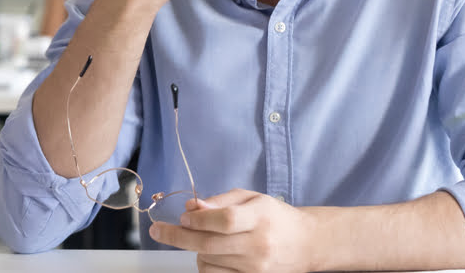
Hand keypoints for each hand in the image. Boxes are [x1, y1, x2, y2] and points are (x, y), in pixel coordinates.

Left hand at [149, 189, 315, 272]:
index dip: (199, 219)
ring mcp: (256, 268)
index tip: (183, 216)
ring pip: (208, 261)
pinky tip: (209, 256)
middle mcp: (259, 244)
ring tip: (203, 240)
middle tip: (158, 230)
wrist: (306, 244)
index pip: (224, 220)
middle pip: (209, 244)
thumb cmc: (275, 216)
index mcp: (261, 216)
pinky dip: (205, 266)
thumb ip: (221, 201)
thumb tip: (191, 207)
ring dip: (196, 250)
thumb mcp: (252, 198)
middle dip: (178, 236)